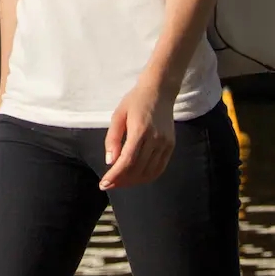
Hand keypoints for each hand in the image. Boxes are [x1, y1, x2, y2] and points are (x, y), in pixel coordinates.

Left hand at [100, 76, 175, 190]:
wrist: (159, 91)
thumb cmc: (135, 101)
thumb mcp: (118, 115)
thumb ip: (113, 139)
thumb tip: (110, 162)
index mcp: (140, 130)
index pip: (127, 160)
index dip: (115, 175)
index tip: (103, 183)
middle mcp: (155, 139)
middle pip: (138, 169)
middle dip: (121, 181)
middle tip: (108, 184)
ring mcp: (165, 143)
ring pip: (149, 172)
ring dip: (133, 181)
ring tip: (120, 182)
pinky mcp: (171, 146)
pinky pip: (159, 168)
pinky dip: (147, 177)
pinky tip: (135, 177)